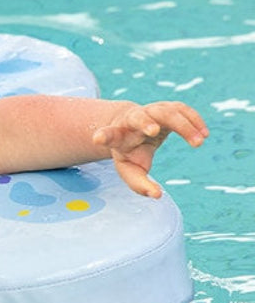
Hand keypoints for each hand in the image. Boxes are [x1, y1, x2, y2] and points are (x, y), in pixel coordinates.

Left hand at [92, 100, 207, 196]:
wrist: (133, 127)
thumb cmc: (131, 152)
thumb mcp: (130, 169)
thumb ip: (139, 184)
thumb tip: (157, 195)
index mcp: (119, 136)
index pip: (109, 135)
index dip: (104, 136)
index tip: (98, 138)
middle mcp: (133, 120)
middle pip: (138, 117)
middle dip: (144, 122)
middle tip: (153, 132)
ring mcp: (151, 110)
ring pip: (166, 112)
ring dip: (182, 125)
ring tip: (198, 142)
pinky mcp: (167, 107)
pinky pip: (182, 109)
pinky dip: (193, 119)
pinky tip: (204, 134)